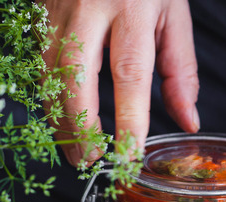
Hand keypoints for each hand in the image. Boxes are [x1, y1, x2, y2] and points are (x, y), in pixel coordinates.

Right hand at [41, 0, 199, 166]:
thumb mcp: (174, 13)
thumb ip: (180, 69)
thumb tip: (187, 121)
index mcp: (132, 4)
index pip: (130, 73)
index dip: (129, 119)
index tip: (130, 154)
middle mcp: (90, 5)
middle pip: (76, 75)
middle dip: (81, 126)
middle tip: (91, 161)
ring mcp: (57, 6)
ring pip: (48, 71)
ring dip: (60, 118)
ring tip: (76, 150)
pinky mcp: (37, 9)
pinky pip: (37, 61)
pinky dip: (47, 96)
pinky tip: (60, 118)